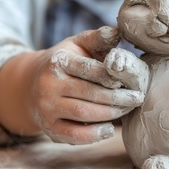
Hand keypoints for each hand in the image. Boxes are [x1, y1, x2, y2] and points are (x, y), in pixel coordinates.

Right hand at [31, 26, 144, 143]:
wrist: (30, 83)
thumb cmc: (66, 61)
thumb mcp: (78, 44)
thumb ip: (98, 37)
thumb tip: (118, 32)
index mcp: (58, 62)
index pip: (90, 69)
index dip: (113, 76)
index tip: (132, 81)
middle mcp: (48, 85)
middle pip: (90, 93)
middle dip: (118, 98)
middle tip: (137, 98)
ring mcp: (46, 107)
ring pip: (84, 114)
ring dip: (111, 114)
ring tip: (127, 109)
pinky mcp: (48, 127)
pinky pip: (73, 136)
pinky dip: (94, 135)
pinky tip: (110, 129)